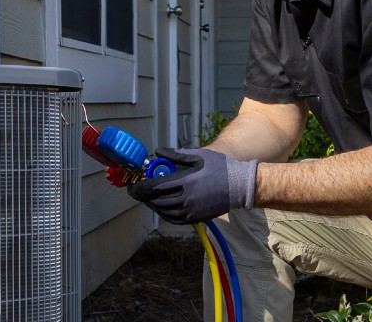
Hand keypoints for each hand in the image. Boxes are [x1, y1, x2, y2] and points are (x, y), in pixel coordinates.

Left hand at [128, 147, 257, 224]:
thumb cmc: (219, 167)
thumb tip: (157, 152)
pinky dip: (164, 214)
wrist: (239, 185)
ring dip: (153, 204)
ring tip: (148, 197)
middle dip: (143, 196)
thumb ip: (175, 155)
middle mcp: (185, 199)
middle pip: (155, 201)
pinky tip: (162, 207)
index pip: (153, 188)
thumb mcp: (198, 155)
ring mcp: (191, 211)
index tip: (132, 185)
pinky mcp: (196, 218)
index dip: (138, 187)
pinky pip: (174, 219)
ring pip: (163, 211)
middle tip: (137, 190)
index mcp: (184, 182)